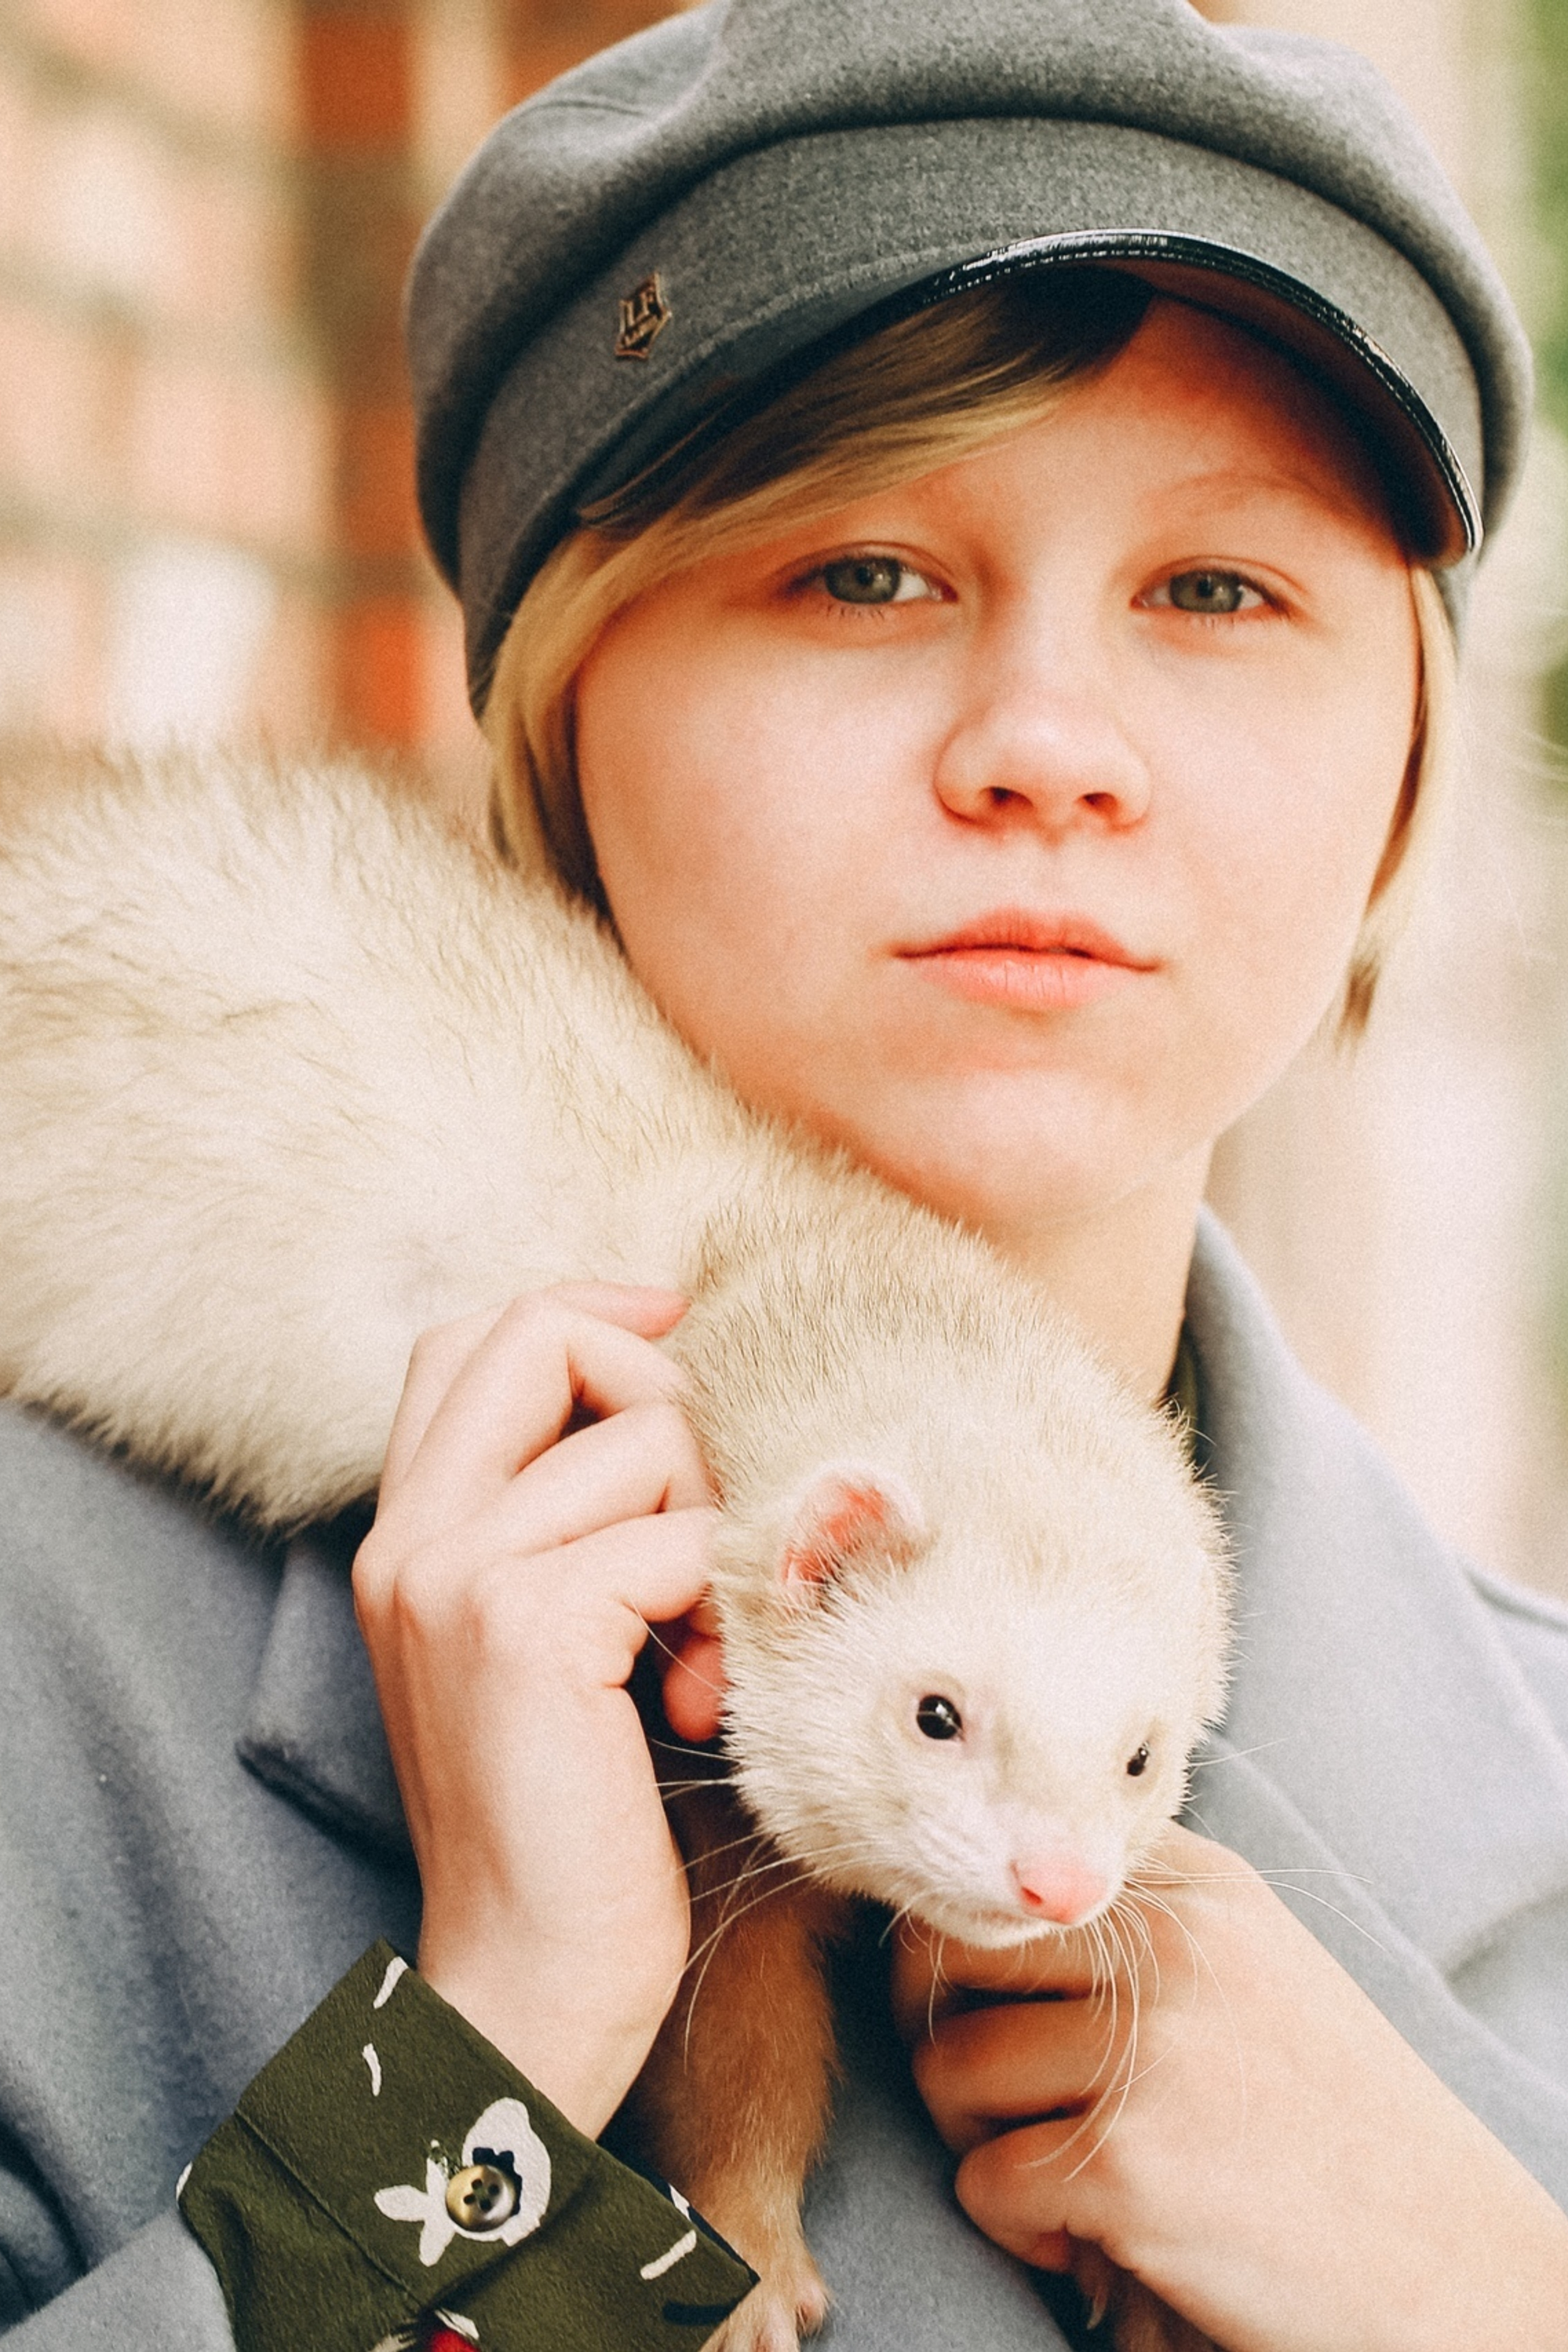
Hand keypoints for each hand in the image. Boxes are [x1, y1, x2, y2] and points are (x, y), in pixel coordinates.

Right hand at [354, 1282, 722, 2136]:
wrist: (525, 1980)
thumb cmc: (564, 1821)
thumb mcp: (550, 1649)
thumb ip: (569, 1530)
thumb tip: (677, 1417)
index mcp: (407, 1535)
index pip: (477, 1341)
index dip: (585, 1318)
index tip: (674, 1346)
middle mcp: (414, 1537)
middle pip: (541, 1339)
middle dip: (665, 1394)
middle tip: (709, 1520)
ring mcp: (457, 1574)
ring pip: (642, 1438)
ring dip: (711, 1528)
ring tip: (703, 1652)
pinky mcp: (526, 1625)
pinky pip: (676, 1538)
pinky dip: (720, 1605)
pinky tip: (706, 1699)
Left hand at [893, 1824, 1567, 2351]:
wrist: (1452, 2264)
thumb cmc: (1333, 2125)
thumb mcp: (1252, 1970)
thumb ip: (1135, 1930)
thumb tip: (965, 1927)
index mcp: (1197, 1888)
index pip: (1006, 1872)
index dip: (961, 1946)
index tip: (977, 2007)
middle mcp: (1169, 1948)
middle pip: (947, 1952)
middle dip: (941, 2032)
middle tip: (994, 2103)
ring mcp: (1147, 2051)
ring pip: (949, 2068)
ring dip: (976, 2138)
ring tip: (1056, 2176)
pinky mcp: (1126, 2163)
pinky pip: (984, 2181)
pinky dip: (1016, 2225)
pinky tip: (1091, 2241)